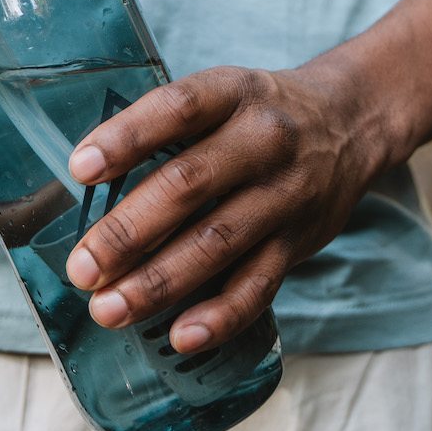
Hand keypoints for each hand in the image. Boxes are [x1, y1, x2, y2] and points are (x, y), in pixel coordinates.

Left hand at [61, 63, 400, 354]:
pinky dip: (220, 315)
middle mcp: (262, 141)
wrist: (352, 123)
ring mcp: (284, 194)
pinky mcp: (300, 241)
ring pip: (219, 243)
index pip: (177, 108)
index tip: (79, 168)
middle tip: (82, 268)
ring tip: (108, 309)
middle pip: (190, 186)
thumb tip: (82, 183)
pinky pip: (260, 284)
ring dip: (159, 282)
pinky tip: (179, 337)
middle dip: (128, 232)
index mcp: (231, 93)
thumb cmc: (257, 114)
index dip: (127, 138)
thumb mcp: (221, 95)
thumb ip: (165, 129)